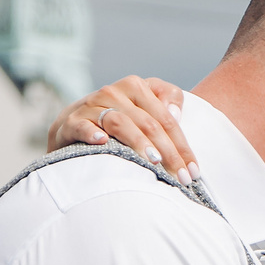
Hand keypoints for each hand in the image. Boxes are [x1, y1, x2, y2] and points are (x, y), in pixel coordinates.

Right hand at [48, 76, 191, 176]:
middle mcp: (113, 93)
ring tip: (154, 161)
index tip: (193, 171)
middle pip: (148, 122)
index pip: (166, 118)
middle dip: (168, 152)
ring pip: (120, 123)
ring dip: (138, 142)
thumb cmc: (118, 118)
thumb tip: (176, 115)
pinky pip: (81, 126)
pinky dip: (91, 132)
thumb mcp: (144, 106)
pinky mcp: (70, 122)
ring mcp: (91, 106)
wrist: (73, 124)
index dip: (182, 145)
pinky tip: (102, 142)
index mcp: (135, 87)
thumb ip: (166, 100)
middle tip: (181, 177)